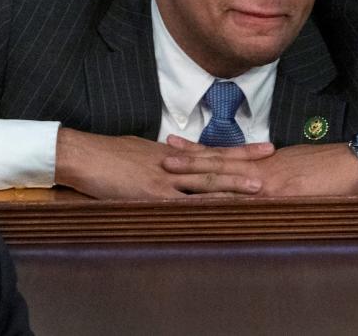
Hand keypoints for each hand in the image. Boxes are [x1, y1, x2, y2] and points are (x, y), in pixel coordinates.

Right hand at [53, 127, 274, 198]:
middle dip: (245, 164)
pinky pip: (181, 202)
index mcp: (172, 153)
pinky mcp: (151, 194)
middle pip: (216, 163)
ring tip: (257, 187)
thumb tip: (174, 159)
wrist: (85, 155)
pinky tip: (218, 210)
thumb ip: (162, 157)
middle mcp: (174, 163)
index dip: (240, 151)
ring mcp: (164, 179)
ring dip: (231, 185)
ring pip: (204, 182)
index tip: (265, 148)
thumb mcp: (141, 150)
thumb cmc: (109, 153)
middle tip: (272, 163)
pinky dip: (201, 207)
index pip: (213, 151)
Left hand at [162, 137, 357, 195]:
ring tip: (172, 173)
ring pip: (227, 178)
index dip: (198, 151)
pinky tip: (208, 203)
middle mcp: (262, 168)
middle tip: (161, 156)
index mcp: (264, 161)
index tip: (175, 144)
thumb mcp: (297, 167)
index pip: (224, 155)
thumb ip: (274, 173)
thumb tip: (255, 183)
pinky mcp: (281, 195)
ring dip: (198, 177)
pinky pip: (248, 199)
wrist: (357, 166)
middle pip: (219, 163)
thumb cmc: (330, 167)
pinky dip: (227, 200)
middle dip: (189, 162)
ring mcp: (269, 182)